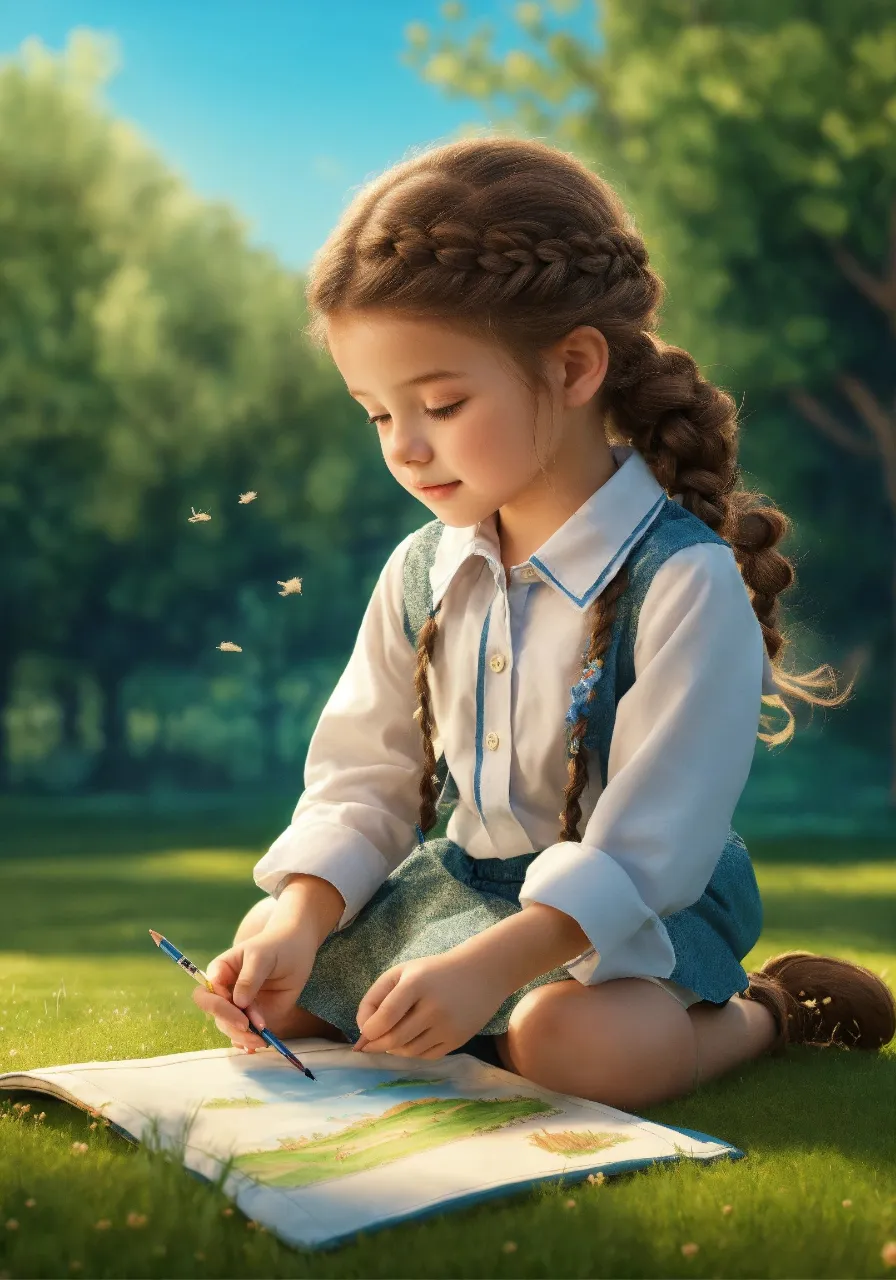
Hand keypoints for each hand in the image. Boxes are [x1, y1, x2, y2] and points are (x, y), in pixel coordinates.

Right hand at [192, 921, 316, 1051]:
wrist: (298, 948)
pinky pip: (245, 1034)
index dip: (220, 1008)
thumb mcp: (262, 956)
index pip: (206, 995)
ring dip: (244, 1037)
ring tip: (264, 1039)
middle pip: (217, 1016)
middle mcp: (225, 991)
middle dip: (233, 1026)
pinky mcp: (254, 1016)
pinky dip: (249, 1043)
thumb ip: (249, 978)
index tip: (242, 1015)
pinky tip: (258, 1045)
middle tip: (254, 1031)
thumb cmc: (277, 946)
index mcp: (220, 972)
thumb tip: (238, 1003)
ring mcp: (239, 1006)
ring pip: (230, 1028)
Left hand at [353, 951, 508, 1059]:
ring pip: (408, 1052)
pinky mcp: (458, 1040)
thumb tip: (362, 1032)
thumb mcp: (403, 972)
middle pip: (394, 1039)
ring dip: (394, 1049)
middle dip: (376, 1045)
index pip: (386, 1016)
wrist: (481, 973)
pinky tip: (411, 1040)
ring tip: (393, 1037)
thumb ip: (376, 997)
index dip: (369, 1030)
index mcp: (417, 984)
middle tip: (370, 1044)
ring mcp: (448, 1026)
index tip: (365, 1032)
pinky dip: (412, 1052)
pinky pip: (426, 1056)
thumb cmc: (434, 972)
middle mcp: (433, 1007)